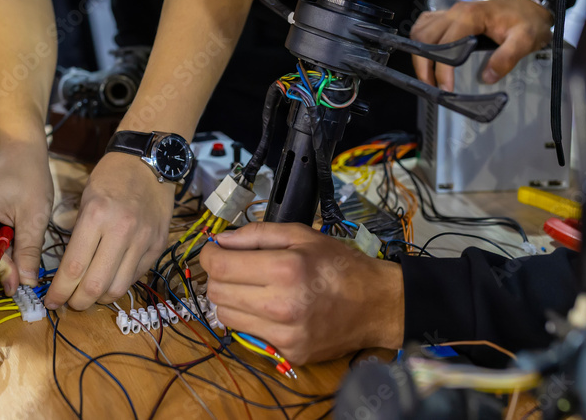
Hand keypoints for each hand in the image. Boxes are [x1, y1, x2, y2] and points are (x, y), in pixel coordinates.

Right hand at [0, 138, 53, 293]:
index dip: (4, 273)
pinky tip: (12, 231)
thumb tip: (26, 285)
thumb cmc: (28, 176)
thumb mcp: (35, 214)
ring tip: (20, 233)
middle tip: (28, 255)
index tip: (26, 282)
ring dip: (4, 254)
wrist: (19, 154)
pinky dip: (0, 246)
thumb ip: (29, 250)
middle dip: (5, 263)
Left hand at [44, 152, 174, 309]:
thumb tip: (67, 272)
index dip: (59, 292)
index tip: (51, 302)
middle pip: (96, 285)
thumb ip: (79, 235)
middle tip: (70, 302)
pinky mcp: (159, 245)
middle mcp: (122, 230)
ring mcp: (144, 240)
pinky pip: (136, 276)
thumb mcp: (86, 199)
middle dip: (78, 302)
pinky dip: (120, 282)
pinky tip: (111, 276)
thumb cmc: (111, 177)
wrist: (150, 162)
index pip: (73, 268)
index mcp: (96, 216)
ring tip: (90, 293)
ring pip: (118, 287)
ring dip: (100, 298)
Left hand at [201, 222, 403, 364]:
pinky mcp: (288, 352)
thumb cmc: (340, 265)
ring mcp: (285, 334)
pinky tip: (269, 307)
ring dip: (230, 299)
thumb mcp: (302, 234)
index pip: (220, 266)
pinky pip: (248, 335)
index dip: (209, 255)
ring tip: (251, 288)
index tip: (215, 250)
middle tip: (234, 267)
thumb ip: (258, 233)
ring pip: (226, 317)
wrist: (376, 305)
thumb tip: (221, 239)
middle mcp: (281, 304)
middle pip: (217, 293)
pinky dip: (250, 319)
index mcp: (285, 269)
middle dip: (218, 276)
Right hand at [410, 0, 552, 90]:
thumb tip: (487, 76)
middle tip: (431, 86)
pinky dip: (420, 40)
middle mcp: (456, 11)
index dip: (442, 70)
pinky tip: (426, 54)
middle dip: (423, 65)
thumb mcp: (525, 40)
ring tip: (428, 75)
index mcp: (471, 16)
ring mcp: (451, 11)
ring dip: (419, 54)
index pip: (445, 45)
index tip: (446, 88)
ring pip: (421, 31)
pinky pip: (425, 24)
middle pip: (424, 37)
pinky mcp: (450, 15)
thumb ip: (507, 58)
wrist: (530, 4)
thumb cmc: (527, 20)